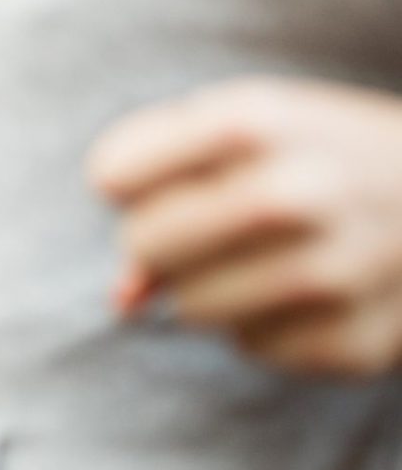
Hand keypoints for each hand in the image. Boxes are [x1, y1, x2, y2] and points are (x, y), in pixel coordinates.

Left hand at [89, 77, 401, 379]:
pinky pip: (253, 347)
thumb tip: (123, 302)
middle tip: (210, 228)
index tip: (167, 179)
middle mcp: (297, 192)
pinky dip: (266, 325)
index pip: (112, 175)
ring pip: (190, 307)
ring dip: (209, 289)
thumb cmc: (326, 156)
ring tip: (269, 256)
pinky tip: (315, 292)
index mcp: (257, 122)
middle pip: (144, 242)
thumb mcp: (249, 132)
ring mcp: (335, 270)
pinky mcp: (357, 339)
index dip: (127, 182)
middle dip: (159, 241)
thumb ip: (159, 190)